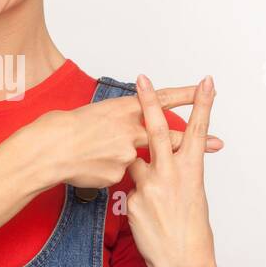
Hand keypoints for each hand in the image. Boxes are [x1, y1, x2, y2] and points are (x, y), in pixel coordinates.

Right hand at [27, 83, 223, 189]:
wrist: (46, 150)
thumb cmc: (61, 129)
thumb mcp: (94, 115)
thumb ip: (117, 122)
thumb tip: (127, 129)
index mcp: (124, 110)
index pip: (161, 100)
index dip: (185, 95)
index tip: (205, 89)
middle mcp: (131, 130)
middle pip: (169, 136)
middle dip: (196, 140)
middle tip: (219, 143)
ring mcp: (127, 154)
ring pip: (139, 162)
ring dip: (138, 166)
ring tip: (141, 171)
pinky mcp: (119, 175)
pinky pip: (119, 177)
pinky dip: (107, 174)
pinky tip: (89, 169)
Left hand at [124, 73, 217, 266]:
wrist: (181, 264)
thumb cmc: (193, 231)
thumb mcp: (193, 195)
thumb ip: (179, 172)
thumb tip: (168, 158)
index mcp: (192, 171)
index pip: (197, 130)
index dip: (202, 104)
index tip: (205, 82)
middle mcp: (171, 174)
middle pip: (157, 129)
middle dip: (149, 101)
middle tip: (142, 79)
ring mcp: (150, 186)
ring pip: (136, 160)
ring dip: (138, 165)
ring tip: (153, 187)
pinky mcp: (134, 200)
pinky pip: (131, 188)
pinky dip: (137, 195)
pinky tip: (148, 215)